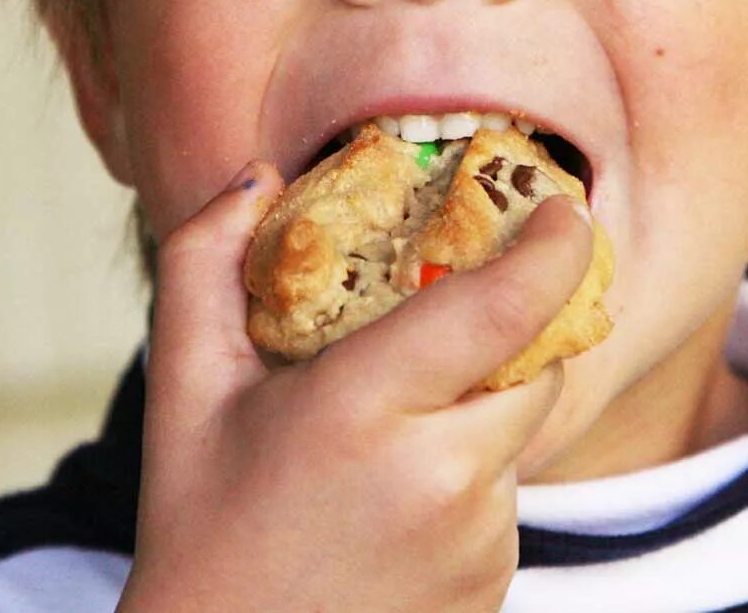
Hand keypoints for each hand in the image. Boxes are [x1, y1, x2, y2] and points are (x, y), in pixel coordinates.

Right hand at [117, 161, 596, 612]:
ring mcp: (477, 539)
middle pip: (532, 362)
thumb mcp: (183, 386)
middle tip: (449, 310)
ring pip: (519, 429)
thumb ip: (206, 260)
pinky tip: (393, 498)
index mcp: (362, 409)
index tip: (563, 205)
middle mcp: (439, 475)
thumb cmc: (200, 525)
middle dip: (507, 325)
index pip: (501, 305)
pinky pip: (505, 493)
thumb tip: (259, 175)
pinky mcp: (494, 583)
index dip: (552, 246)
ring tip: (385, 432)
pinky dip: (468, 471)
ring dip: (478, 404)